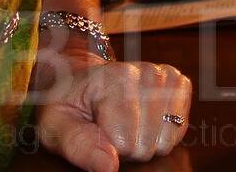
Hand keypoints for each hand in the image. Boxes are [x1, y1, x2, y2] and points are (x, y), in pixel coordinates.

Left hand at [33, 51, 193, 168]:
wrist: (83, 77)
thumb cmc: (68, 104)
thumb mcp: (56, 125)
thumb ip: (79, 145)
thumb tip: (109, 167)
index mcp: (114, 78)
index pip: (125, 143)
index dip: (107, 148)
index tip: (94, 130)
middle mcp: (146, 72)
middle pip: (146, 144)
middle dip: (126, 147)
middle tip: (108, 129)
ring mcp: (166, 77)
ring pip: (166, 140)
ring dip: (144, 141)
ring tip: (124, 124)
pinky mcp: (180, 84)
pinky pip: (179, 129)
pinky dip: (161, 133)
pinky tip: (143, 120)